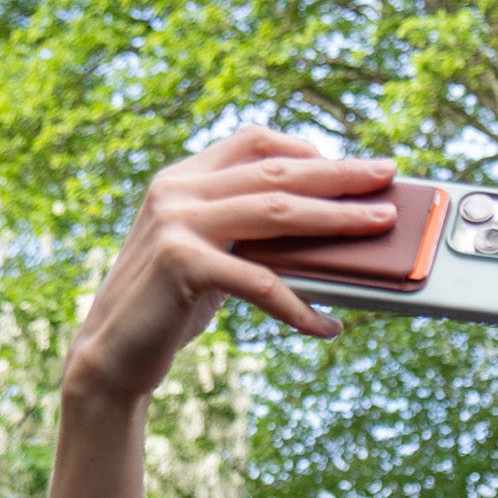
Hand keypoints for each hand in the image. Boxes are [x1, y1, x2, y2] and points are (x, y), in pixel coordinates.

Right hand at [62, 128, 398, 404]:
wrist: (109, 354)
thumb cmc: (167, 307)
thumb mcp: (209, 257)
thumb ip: (247, 234)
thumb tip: (324, 236)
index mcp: (182, 178)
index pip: (253, 142)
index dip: (306, 148)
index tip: (348, 163)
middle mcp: (177, 190)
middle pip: (278, 172)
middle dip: (341, 174)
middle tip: (387, 175)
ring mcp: (177, 223)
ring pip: (278, 212)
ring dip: (338, 220)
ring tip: (380, 227)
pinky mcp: (182, 265)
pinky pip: (261, 281)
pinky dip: (300, 306)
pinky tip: (329, 325)